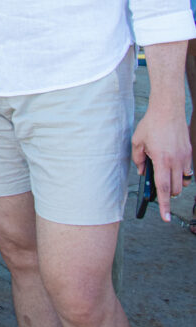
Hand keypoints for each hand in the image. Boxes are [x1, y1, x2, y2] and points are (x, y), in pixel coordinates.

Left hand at [132, 104, 191, 221]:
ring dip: (174, 184)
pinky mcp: (189, 152)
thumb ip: (138, 159)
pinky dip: (181, 174)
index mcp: (162, 161)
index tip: (165, 217)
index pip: (163, 189)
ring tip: (164, 175)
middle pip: (175, 189)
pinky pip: (188, 171)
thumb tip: (142, 172)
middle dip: (167, 193)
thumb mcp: (137, 141)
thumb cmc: (152, 124)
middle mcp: (176, 162)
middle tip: (156, 186)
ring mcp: (184, 158)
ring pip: (183, 182)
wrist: (168, 109)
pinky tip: (172, 167)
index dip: (164, 205)